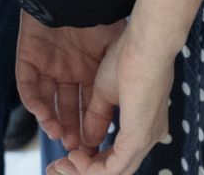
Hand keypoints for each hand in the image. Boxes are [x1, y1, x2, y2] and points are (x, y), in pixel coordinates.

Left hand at [16, 14, 121, 152]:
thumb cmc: (100, 14)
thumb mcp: (113, 47)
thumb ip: (113, 77)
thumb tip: (127, 110)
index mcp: (89, 70)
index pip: (88, 105)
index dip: (89, 124)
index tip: (92, 144)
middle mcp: (68, 71)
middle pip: (66, 107)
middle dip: (69, 128)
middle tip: (74, 147)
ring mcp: (47, 64)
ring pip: (46, 100)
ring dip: (50, 119)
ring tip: (57, 133)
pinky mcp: (28, 56)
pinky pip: (27, 84)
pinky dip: (33, 100)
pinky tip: (42, 112)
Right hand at [54, 18, 179, 174]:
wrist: (145, 42)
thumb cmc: (131, 55)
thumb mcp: (104, 92)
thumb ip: (96, 117)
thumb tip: (87, 140)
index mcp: (144, 124)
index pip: (116, 156)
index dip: (90, 160)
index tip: (65, 156)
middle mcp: (147, 136)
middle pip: (114, 169)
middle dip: (82, 171)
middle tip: (56, 169)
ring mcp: (145, 139)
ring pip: (112, 173)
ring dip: (82, 172)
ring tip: (59, 165)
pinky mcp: (138, 138)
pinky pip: (111, 170)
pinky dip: (89, 169)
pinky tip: (72, 158)